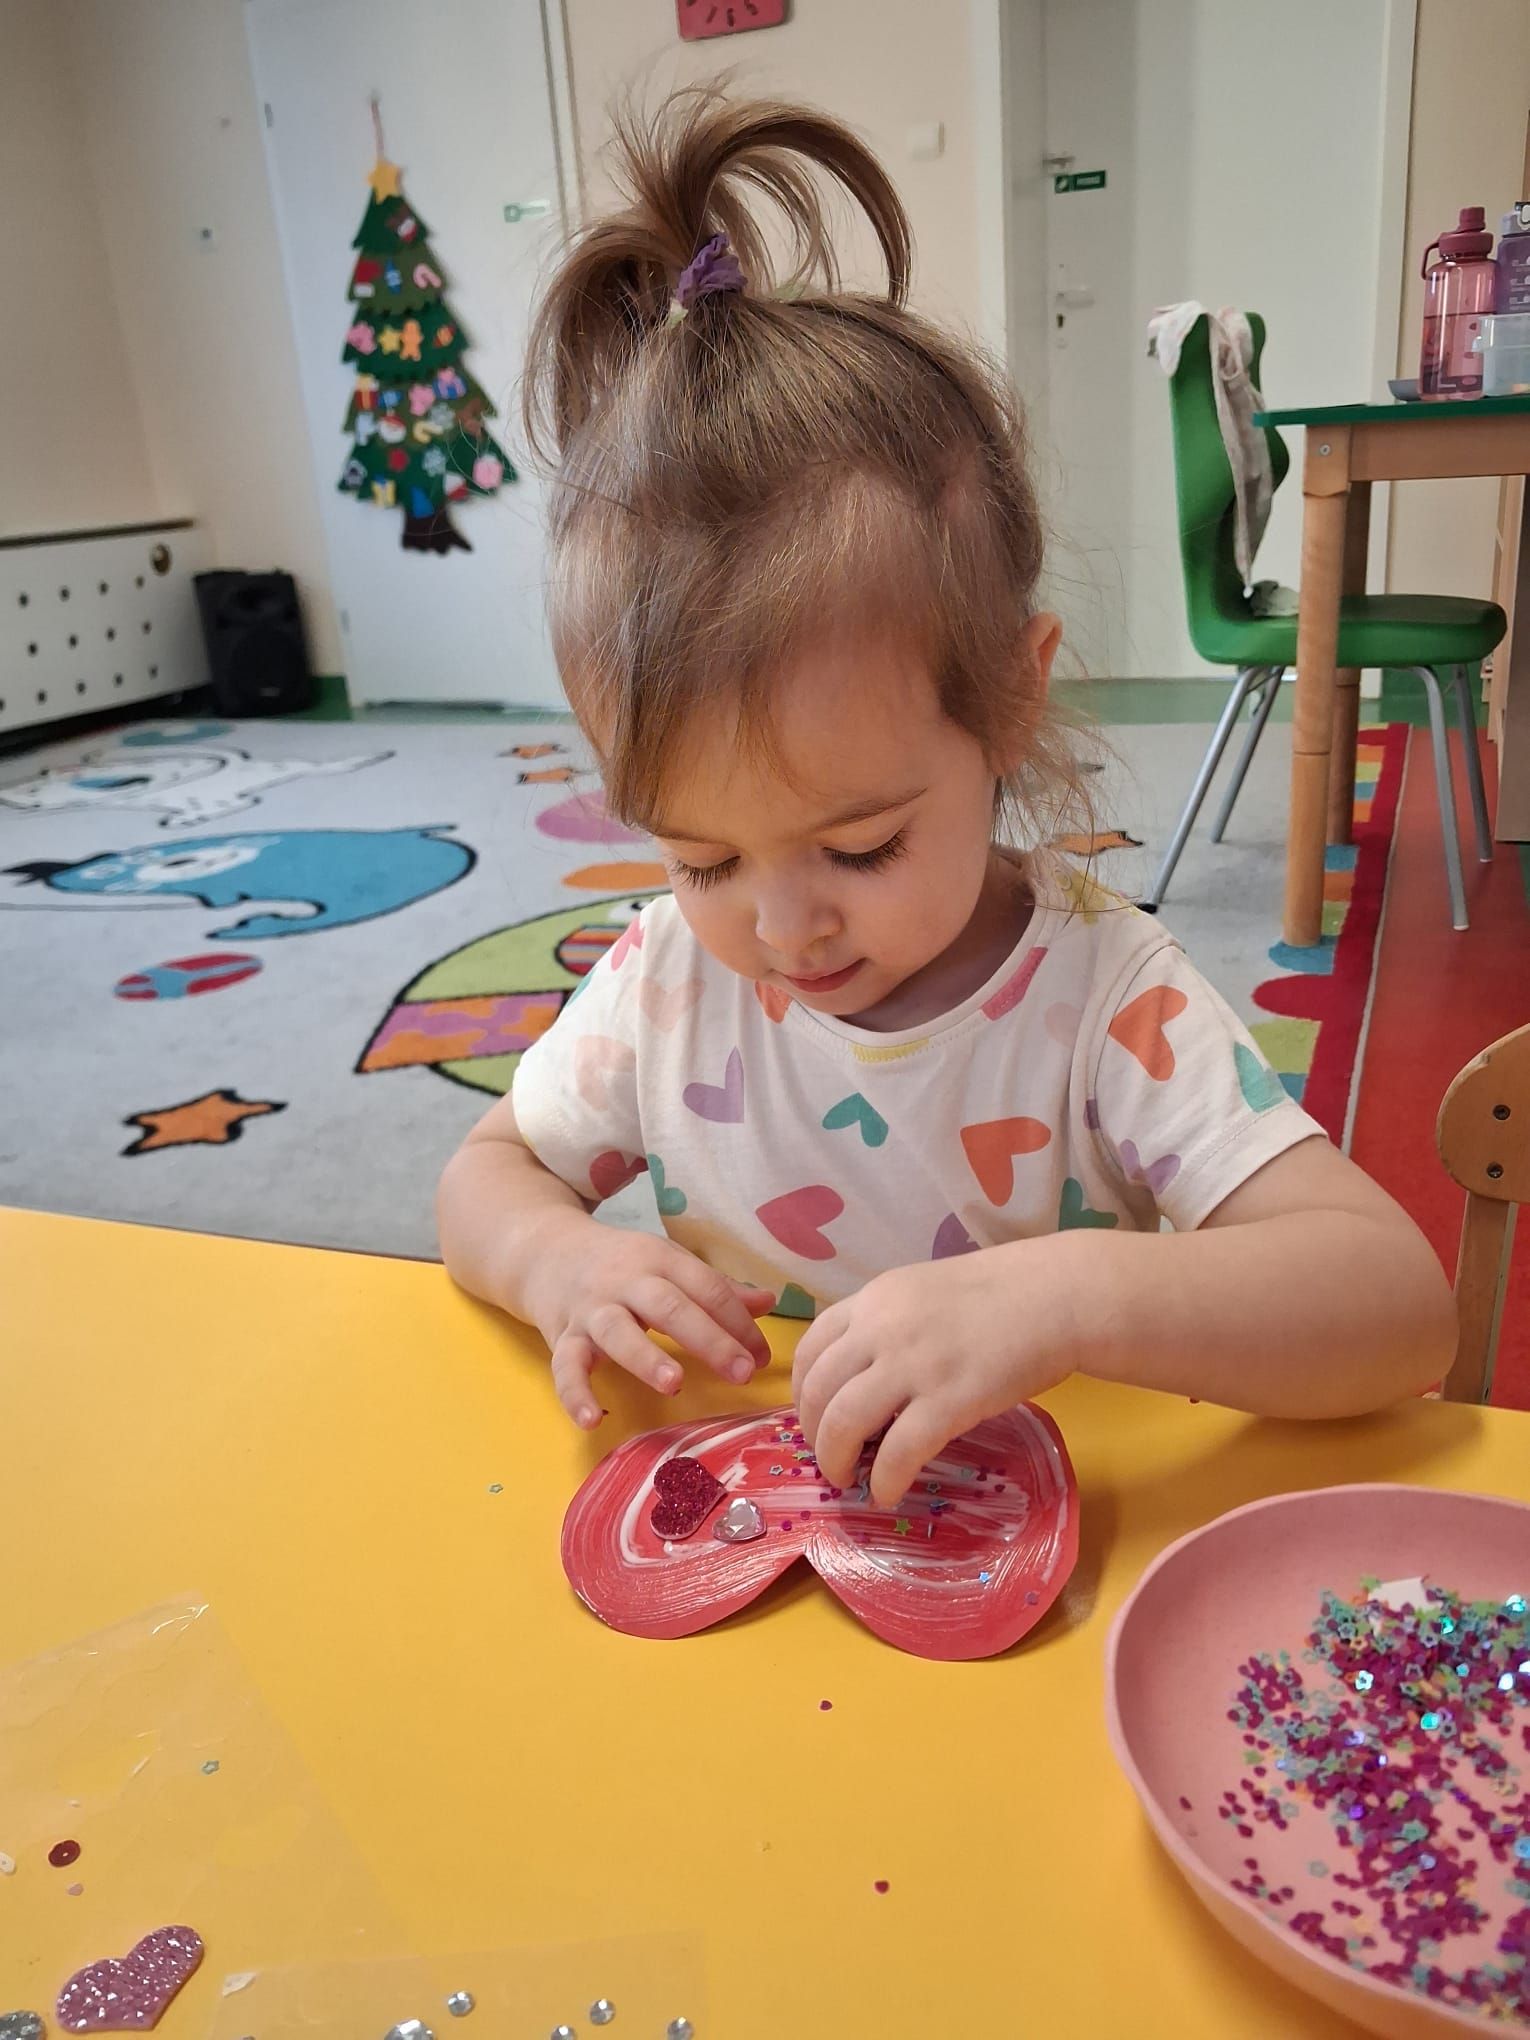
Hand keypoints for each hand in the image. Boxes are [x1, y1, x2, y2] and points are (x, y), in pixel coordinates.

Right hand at [527, 1215, 775, 1428]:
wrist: (546, 1252)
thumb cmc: (622, 1265)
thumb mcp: (668, 1263)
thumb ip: (715, 1287)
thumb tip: (769, 1301)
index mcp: (659, 1259)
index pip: (705, 1287)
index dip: (737, 1321)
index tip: (760, 1356)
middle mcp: (624, 1281)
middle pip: (668, 1306)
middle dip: (708, 1339)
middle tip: (741, 1372)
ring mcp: (591, 1309)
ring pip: (616, 1331)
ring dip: (645, 1357)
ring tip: (673, 1383)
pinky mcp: (562, 1336)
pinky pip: (565, 1367)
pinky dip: (575, 1394)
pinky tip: (591, 1420)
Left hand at [791, 1249, 1073, 1506]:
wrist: (1056, 1294)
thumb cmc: (998, 1294)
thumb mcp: (922, 1293)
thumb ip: (885, 1325)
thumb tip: (859, 1376)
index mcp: (873, 1300)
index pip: (810, 1349)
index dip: (800, 1392)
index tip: (812, 1417)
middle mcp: (882, 1328)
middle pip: (818, 1391)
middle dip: (813, 1434)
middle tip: (828, 1457)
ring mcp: (914, 1364)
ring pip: (844, 1423)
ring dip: (836, 1460)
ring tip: (846, 1479)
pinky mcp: (950, 1400)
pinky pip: (899, 1452)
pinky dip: (885, 1480)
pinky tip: (888, 1492)